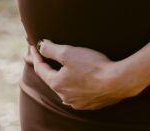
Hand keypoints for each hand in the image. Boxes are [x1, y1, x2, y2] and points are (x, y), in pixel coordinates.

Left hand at [27, 39, 141, 109]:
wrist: (118, 81)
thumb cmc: (93, 66)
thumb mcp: (69, 52)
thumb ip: (51, 49)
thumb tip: (40, 45)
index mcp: (56, 83)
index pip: (40, 68)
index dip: (35, 56)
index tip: (32, 46)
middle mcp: (64, 96)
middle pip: (53, 79)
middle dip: (48, 68)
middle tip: (43, 59)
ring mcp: (77, 102)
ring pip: (66, 89)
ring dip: (64, 79)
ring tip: (64, 72)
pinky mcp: (91, 104)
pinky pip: (79, 94)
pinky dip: (77, 86)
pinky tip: (82, 82)